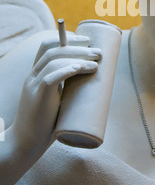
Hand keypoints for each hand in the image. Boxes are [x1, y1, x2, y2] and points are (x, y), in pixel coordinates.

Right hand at [11, 31, 101, 156]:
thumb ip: (66, 87)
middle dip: (78, 48)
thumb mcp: (56, 100)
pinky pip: (50, 77)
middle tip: (98, 52)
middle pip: (53, 50)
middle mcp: (33, 76)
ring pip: (53, 61)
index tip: (86, 41)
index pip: (47, 46)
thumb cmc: (44, 124)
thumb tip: (91, 79)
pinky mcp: (36, 97)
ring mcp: (33, 86)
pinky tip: (80, 68)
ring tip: (96, 63)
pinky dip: (66, 70)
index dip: (67, 40)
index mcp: (36, 74)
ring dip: (78, 58)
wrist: (25, 144)